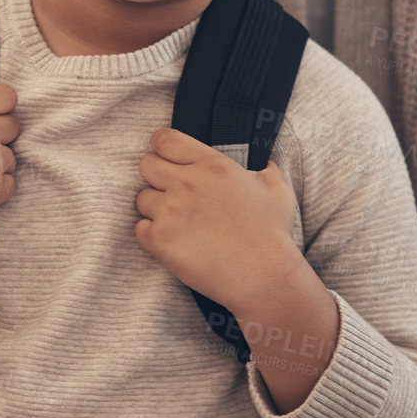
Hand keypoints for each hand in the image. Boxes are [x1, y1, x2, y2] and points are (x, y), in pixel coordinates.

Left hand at [133, 127, 296, 308]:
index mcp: (212, 165)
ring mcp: (170, 211)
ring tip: (180, 224)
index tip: (168, 159)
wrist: (264, 277)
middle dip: (156, 177)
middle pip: (146, 165)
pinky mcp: (159, 240)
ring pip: (142, 199)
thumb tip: (259, 161)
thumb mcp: (277, 189)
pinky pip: (139, 229)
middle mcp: (187, 183)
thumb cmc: (272, 235)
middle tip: (173, 194)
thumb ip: (263, 167)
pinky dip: (152, 236)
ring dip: (156, 209)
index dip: (163, 148)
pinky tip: (175, 242)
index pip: (165, 139)